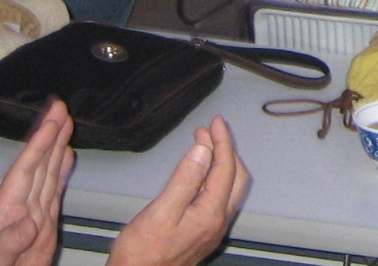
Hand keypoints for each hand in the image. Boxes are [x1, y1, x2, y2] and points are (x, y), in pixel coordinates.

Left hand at [0, 99, 73, 265]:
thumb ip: (6, 245)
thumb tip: (29, 222)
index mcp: (4, 213)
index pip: (23, 172)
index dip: (37, 146)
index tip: (51, 122)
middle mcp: (19, 207)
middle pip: (37, 165)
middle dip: (48, 135)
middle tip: (60, 107)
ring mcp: (33, 215)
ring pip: (47, 173)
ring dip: (56, 146)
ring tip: (66, 121)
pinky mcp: (44, 226)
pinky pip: (54, 191)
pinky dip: (61, 171)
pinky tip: (66, 155)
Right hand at [107, 115, 249, 265]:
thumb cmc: (143, 254)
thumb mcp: (161, 211)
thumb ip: (185, 179)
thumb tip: (203, 151)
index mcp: (211, 214)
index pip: (226, 168)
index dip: (222, 141)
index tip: (215, 123)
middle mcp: (217, 223)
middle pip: (235, 177)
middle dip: (224, 149)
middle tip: (208, 131)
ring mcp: (211, 230)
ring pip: (228, 188)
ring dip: (220, 163)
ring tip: (204, 146)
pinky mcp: (202, 234)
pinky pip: (218, 198)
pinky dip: (213, 178)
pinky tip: (200, 173)